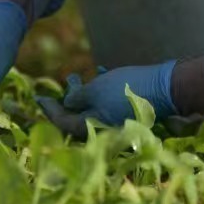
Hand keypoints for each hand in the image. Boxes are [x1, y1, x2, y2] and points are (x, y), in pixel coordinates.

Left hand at [60, 61, 176, 126]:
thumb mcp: (95, 90)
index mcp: (92, 128)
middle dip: (67, 101)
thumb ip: (77, 98)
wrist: (164, 88)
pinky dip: (100, 91)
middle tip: (61, 85)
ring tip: (76, 76)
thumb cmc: (125, 89)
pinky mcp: (128, 112)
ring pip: (92, 109)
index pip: (63, 123)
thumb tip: (68, 102)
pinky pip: (107, 104)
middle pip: (77, 119)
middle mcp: (103, 130)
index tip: (39, 98)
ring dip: (82, 93)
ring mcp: (116, 122)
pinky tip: (100, 73)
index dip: (49, 109)